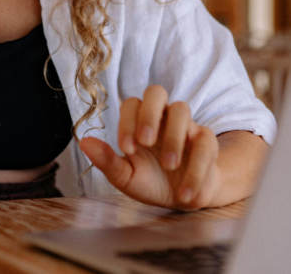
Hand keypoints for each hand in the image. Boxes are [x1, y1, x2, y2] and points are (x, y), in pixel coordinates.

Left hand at [79, 85, 221, 209]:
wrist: (184, 198)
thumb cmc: (151, 181)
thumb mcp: (126, 176)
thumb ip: (107, 160)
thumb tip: (83, 142)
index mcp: (139, 121)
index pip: (131, 104)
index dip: (127, 122)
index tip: (126, 150)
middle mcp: (162, 117)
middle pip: (156, 91)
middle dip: (149, 113)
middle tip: (146, 142)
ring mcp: (186, 125)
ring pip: (182, 109)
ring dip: (174, 137)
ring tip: (169, 166)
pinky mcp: (206, 141)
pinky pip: (204, 142)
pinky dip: (196, 168)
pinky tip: (185, 193)